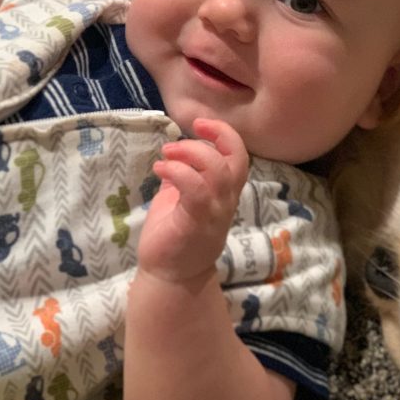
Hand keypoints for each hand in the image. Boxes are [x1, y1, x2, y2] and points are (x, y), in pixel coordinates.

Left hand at [138, 118, 248, 282]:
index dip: (225, 134)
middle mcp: (226, 201)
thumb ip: (185, 174)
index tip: (200, 124)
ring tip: (166, 154)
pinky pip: (196, 190)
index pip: (239, 156)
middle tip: (179, 138)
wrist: (169, 276)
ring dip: (190, 154)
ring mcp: (214, 213)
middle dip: (211, 138)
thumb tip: (176, 150)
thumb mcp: (181, 196)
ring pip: (218, 172)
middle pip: (236, 159)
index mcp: (225, 192)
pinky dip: (178, 172)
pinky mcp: (197, 223)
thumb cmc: (174, 235)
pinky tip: (160, 169)